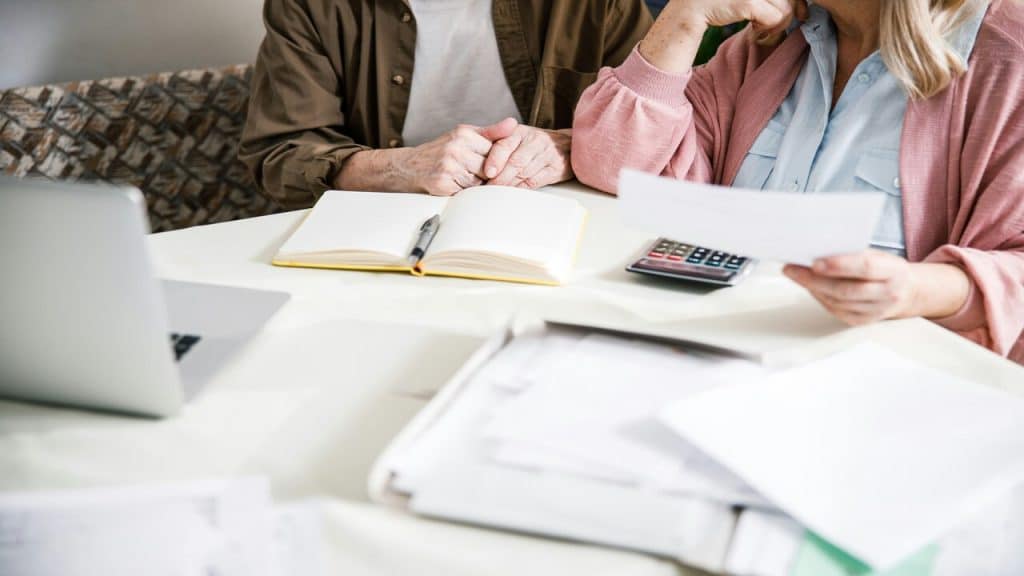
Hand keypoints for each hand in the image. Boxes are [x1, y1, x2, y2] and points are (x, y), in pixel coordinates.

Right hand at [398, 118, 518, 195]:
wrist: (410, 166)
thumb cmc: (441, 151)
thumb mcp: (465, 135)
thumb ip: (491, 132)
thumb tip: (513, 124)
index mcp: (464, 134)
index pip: (495, 151)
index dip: (493, 160)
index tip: (487, 162)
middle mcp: (456, 148)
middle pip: (489, 168)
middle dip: (484, 173)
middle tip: (472, 171)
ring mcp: (449, 166)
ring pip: (479, 182)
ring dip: (474, 184)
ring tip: (461, 177)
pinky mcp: (443, 183)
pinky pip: (466, 192)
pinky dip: (463, 191)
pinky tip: (454, 184)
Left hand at [482, 124, 572, 188]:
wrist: (566, 144)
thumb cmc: (533, 143)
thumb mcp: (516, 137)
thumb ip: (497, 144)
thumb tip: (475, 160)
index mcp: (520, 132)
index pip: (505, 145)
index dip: (495, 159)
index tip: (487, 173)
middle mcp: (535, 141)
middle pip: (515, 162)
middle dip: (501, 178)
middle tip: (488, 189)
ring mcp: (546, 155)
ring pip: (525, 173)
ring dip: (509, 185)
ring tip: (497, 193)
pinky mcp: (555, 168)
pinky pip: (536, 181)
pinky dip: (522, 189)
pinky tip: (513, 194)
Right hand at [673, 0, 806, 31]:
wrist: (692, 6)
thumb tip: (798, 8)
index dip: (799, 2)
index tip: (802, 13)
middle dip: (790, 13)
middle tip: (776, 24)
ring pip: (785, 9)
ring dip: (778, 24)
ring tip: (760, 28)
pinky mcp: (748, 2)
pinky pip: (774, 19)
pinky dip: (769, 29)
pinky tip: (755, 30)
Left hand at [783, 250, 970, 325]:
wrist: (907, 291)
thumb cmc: (886, 268)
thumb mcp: (878, 255)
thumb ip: (853, 254)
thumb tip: (818, 251)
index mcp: (894, 271)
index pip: (865, 268)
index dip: (839, 266)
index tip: (815, 261)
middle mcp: (887, 294)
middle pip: (846, 290)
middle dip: (815, 279)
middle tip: (792, 268)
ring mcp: (875, 311)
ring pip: (837, 302)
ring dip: (812, 288)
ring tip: (795, 274)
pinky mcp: (862, 321)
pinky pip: (835, 310)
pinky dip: (819, 297)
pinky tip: (808, 286)